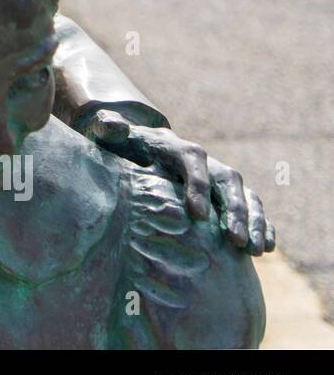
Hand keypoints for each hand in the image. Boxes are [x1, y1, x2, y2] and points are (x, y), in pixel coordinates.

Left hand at [80, 109, 275, 255]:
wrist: (143, 151)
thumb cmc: (124, 149)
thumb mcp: (111, 137)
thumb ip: (109, 130)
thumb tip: (110, 125)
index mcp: (177, 148)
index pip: (193, 161)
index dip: (198, 185)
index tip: (197, 215)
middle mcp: (207, 162)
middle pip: (227, 181)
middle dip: (233, 210)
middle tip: (234, 240)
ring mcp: (221, 179)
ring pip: (247, 195)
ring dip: (253, 220)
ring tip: (253, 250)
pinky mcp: (230, 196)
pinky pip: (254, 208)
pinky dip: (262, 225)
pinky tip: (266, 247)